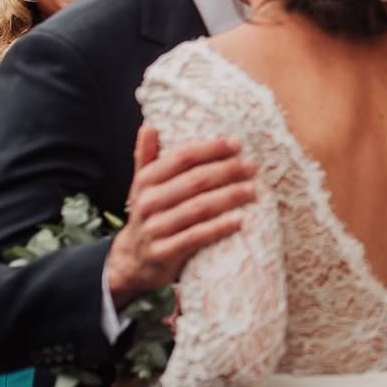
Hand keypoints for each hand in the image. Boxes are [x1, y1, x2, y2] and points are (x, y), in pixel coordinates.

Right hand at [105, 126, 255, 308]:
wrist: (132, 260)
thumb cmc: (150, 213)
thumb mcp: (143, 185)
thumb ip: (147, 156)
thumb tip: (149, 126)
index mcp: (145, 180)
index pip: (182, 157)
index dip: (211, 148)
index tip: (237, 144)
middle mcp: (148, 202)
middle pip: (195, 181)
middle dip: (227, 171)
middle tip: (253, 166)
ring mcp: (155, 228)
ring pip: (199, 208)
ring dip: (229, 197)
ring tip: (253, 190)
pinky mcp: (163, 252)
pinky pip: (195, 237)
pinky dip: (218, 228)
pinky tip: (239, 220)